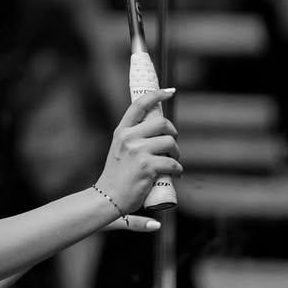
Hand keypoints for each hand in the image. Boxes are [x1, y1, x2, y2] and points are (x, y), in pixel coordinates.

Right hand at [95, 88, 180, 214]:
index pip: (139, 105)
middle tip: (172, 144)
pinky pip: (173, 162)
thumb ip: (133, 137)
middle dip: (173, 132)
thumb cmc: (117, 174)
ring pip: (170, 142)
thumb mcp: (120, 149)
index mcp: (121, 131)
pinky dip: (178, 169)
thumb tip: (158, 128)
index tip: (170, 91)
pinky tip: (175, 174)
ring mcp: (137, 151)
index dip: (156, 95)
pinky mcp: (147, 166)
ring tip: (173, 162)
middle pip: (162, 123)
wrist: (109, 196)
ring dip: (177, 153)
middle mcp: (128, 137)